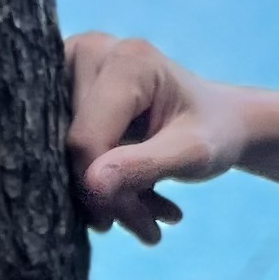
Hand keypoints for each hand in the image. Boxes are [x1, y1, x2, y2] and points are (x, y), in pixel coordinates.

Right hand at [65, 29, 249, 244]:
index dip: (101, 190)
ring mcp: (70, 65)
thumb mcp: (193, 154)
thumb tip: (90, 186)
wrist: (219, 121)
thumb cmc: (212, 131)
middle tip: (147, 228)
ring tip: (149, 218)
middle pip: (71, 144)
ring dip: (103, 196)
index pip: (88, 138)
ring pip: (62, 150)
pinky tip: (138, 202)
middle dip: (106, 197)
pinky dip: (97, 182)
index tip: (139, 224)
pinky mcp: (60, 88)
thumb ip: (145, 166)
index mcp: (127, 60)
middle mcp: (90, 51)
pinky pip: (62, 146)